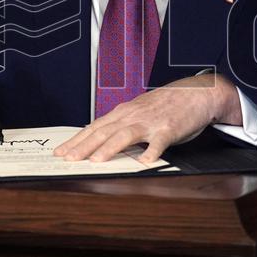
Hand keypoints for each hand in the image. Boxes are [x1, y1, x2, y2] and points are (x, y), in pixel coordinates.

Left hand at [54, 73, 242, 163]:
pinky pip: (159, 142)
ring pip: (125, 134)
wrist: (195, 93)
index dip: (77, 140)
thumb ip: (120, 124)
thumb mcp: (138, 111)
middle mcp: (133, 116)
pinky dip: (151, 152)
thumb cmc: (166, 105)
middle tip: (68, 159)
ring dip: (109, 148)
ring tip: (96, 161)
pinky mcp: (168, 129)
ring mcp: (150, 122)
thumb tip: (98, 137)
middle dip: (84, 146)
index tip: (61, 152)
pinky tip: (144, 162)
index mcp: (124, 113)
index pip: (94, 127)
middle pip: (104, 131)